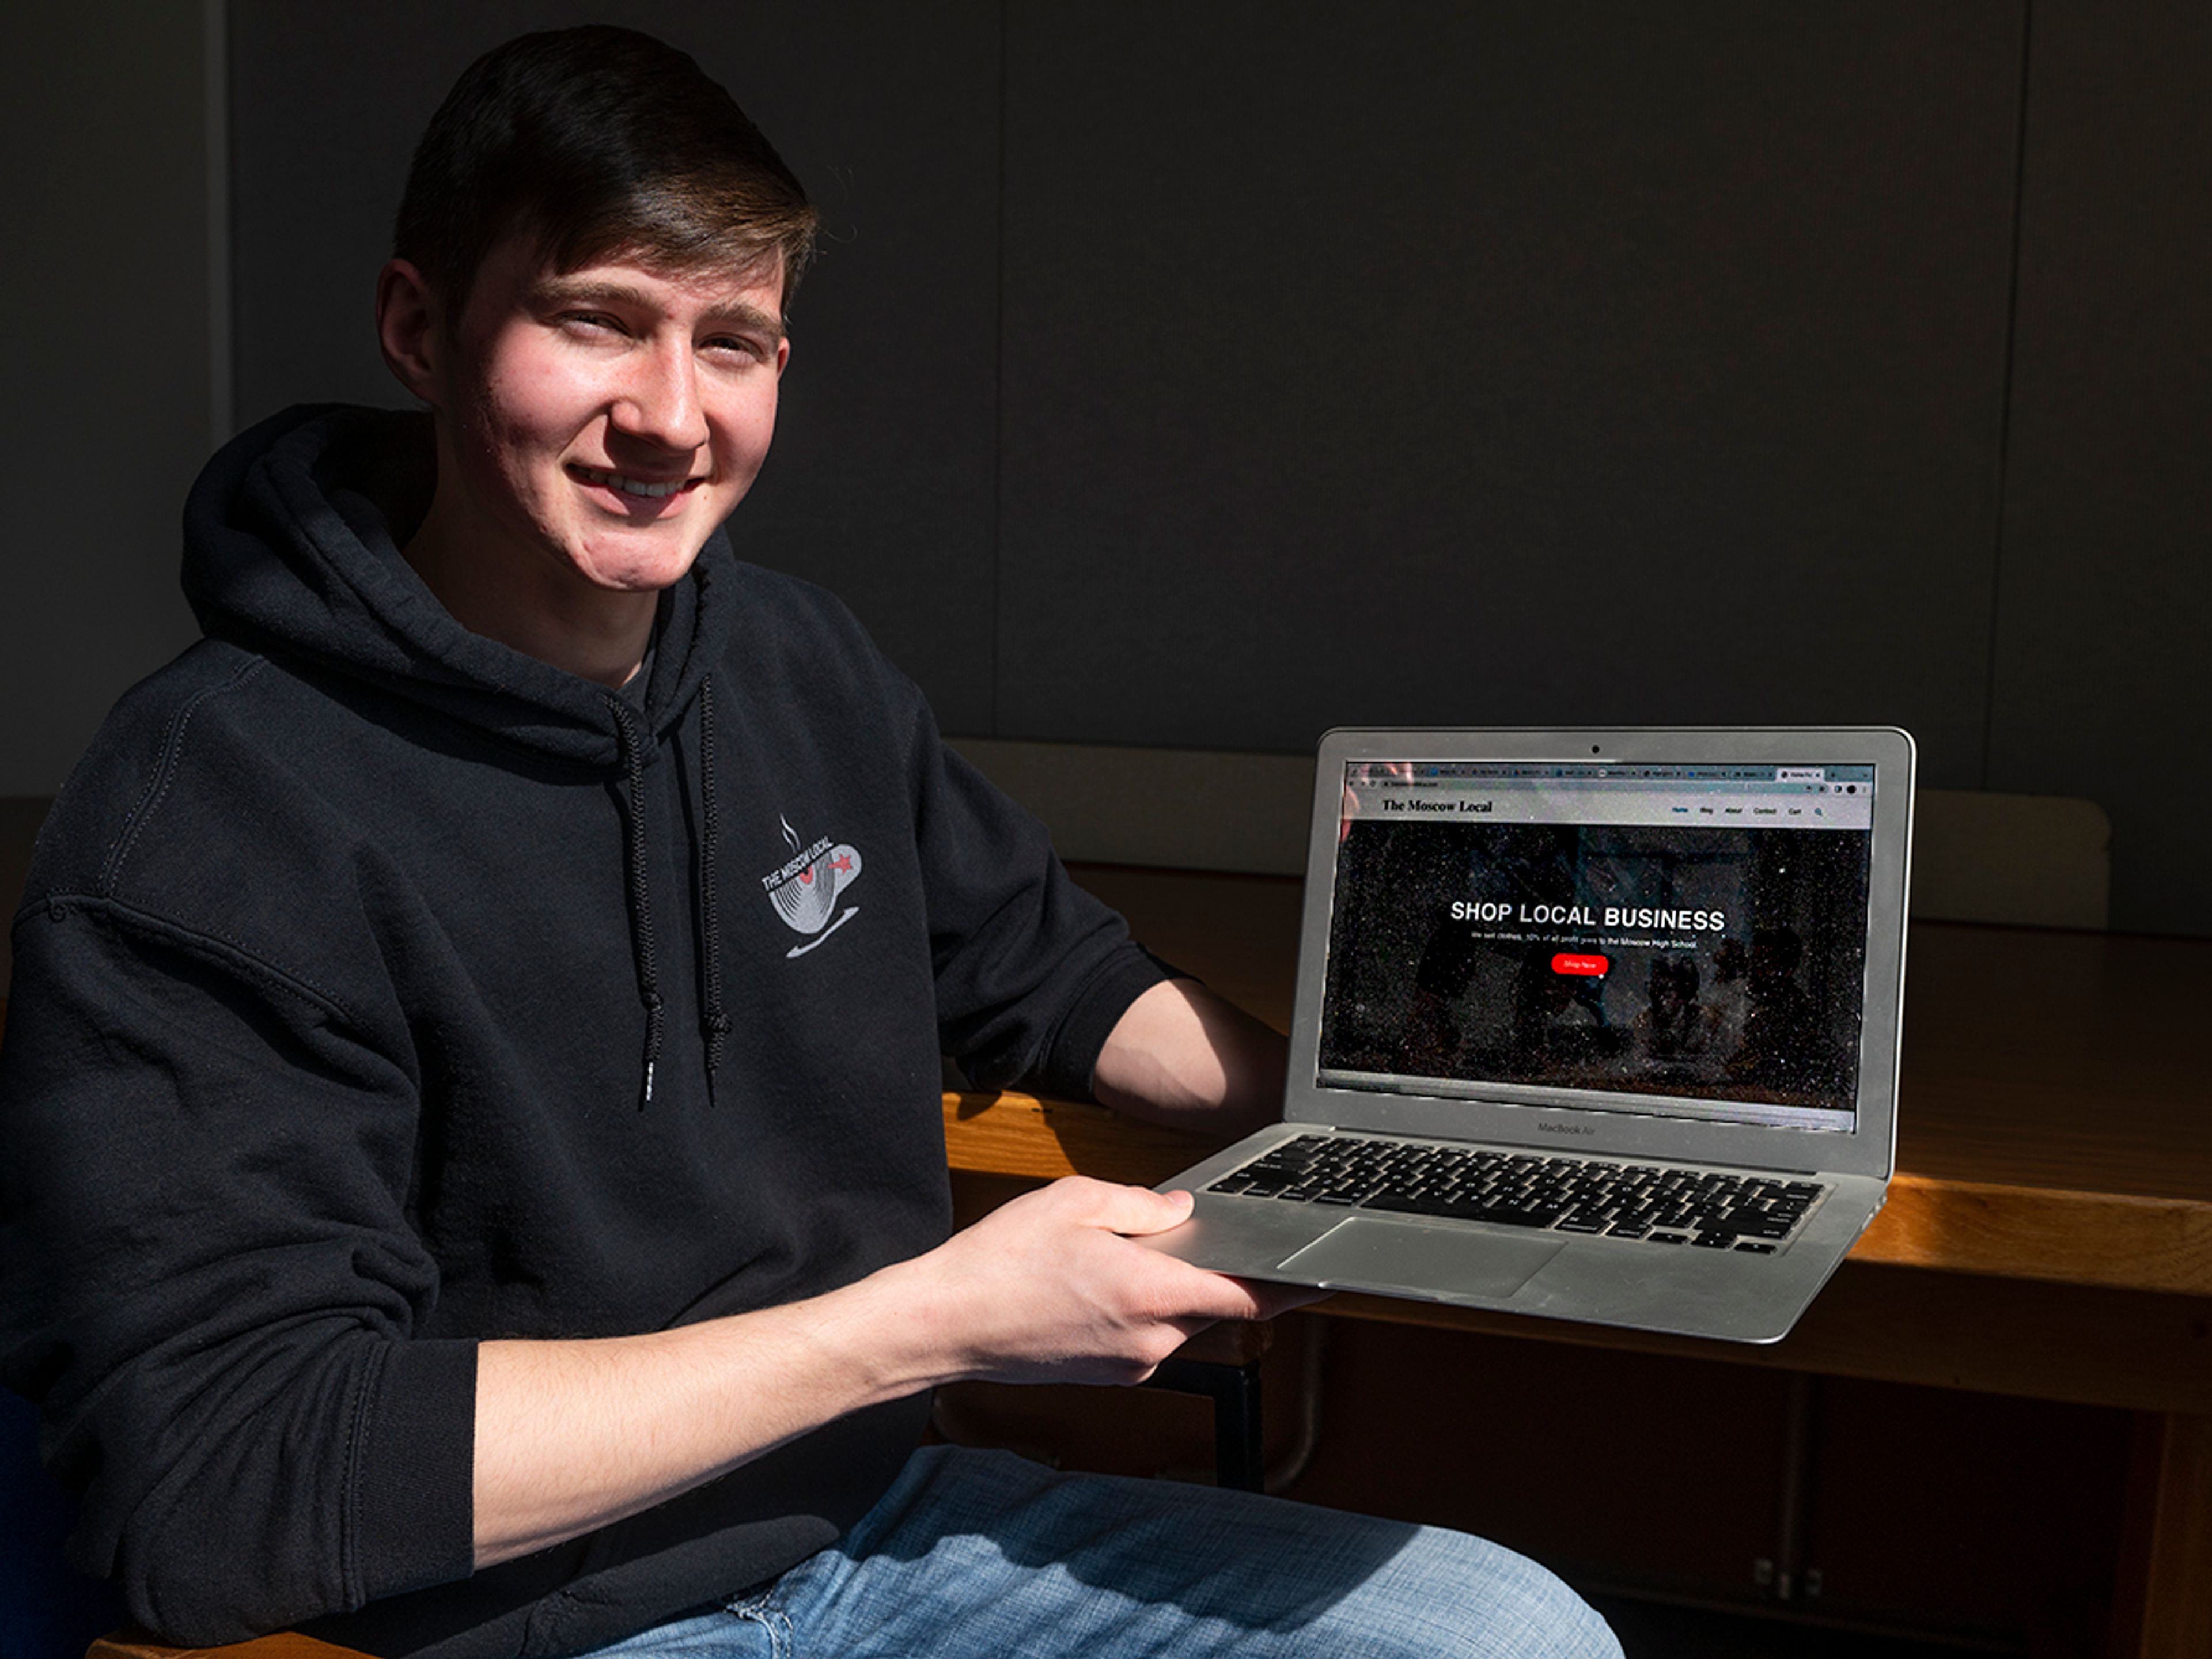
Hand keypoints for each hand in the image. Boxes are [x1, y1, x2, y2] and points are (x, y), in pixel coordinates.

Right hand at [883, 1177, 1309, 1387]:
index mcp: (1150, 1294)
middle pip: (1212, 1304)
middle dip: (1204, 1270)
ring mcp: (1131, 1366)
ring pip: (1178, 1320)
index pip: (1248, 1296)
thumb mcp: (1073, 1202)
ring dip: (1164, 1289)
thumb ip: (1142, 1205)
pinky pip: (1149, 1336)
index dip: (1293, 1285)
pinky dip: (1139, 1308)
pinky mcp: (1112, 1376)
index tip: (1324, 1273)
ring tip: (1105, 1260)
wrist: (946, 1323)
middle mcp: (1151, 1342)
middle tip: (1165, 1236)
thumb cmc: (1000, 1262)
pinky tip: (1093, 1286)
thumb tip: (1183, 1213)